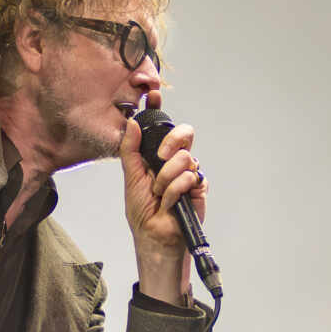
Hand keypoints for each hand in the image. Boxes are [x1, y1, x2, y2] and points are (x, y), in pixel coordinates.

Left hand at [120, 96, 207, 301]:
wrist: (155, 236)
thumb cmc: (142, 211)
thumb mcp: (131, 178)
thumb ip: (130, 150)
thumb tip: (131, 122)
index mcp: (156, 156)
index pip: (160, 128)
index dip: (158, 110)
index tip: (153, 94)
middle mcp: (174, 161)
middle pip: (183, 134)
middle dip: (172, 141)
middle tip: (160, 157)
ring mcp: (188, 173)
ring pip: (185, 157)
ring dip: (167, 178)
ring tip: (160, 194)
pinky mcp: (200, 187)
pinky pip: (192, 176)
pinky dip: (177, 190)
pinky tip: (170, 202)